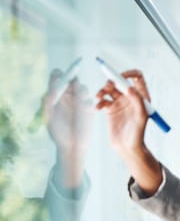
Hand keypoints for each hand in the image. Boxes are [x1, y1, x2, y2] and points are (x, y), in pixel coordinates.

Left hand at [41, 69, 93, 187]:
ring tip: (79, 99)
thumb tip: (53, 87)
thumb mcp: (48, 116)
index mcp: (55, 96)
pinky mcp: (89, 109)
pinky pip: (89, 100)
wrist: (71, 146)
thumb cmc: (57, 132)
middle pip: (71, 79)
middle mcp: (67, 96)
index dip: (59, 74)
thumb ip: (49, 100)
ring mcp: (79, 102)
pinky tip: (84, 110)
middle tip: (72, 83)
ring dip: (81, 91)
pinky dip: (86, 103)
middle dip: (73, 78)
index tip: (61, 76)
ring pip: (82, 88)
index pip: (57, 78)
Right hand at [95, 69, 150, 158]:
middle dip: (112, 81)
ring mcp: (120, 103)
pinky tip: (98, 108)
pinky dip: (99, 102)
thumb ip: (138, 101)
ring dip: (102, 90)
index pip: (137, 78)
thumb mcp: (141, 117)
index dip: (129, 73)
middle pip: (120, 81)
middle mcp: (131, 98)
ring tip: (99, 97)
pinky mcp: (111, 110)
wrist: (127, 148)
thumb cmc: (137, 134)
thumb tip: (130, 87)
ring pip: (109, 89)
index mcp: (141, 97)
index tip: (121, 77)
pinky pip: (103, 100)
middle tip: (107, 87)